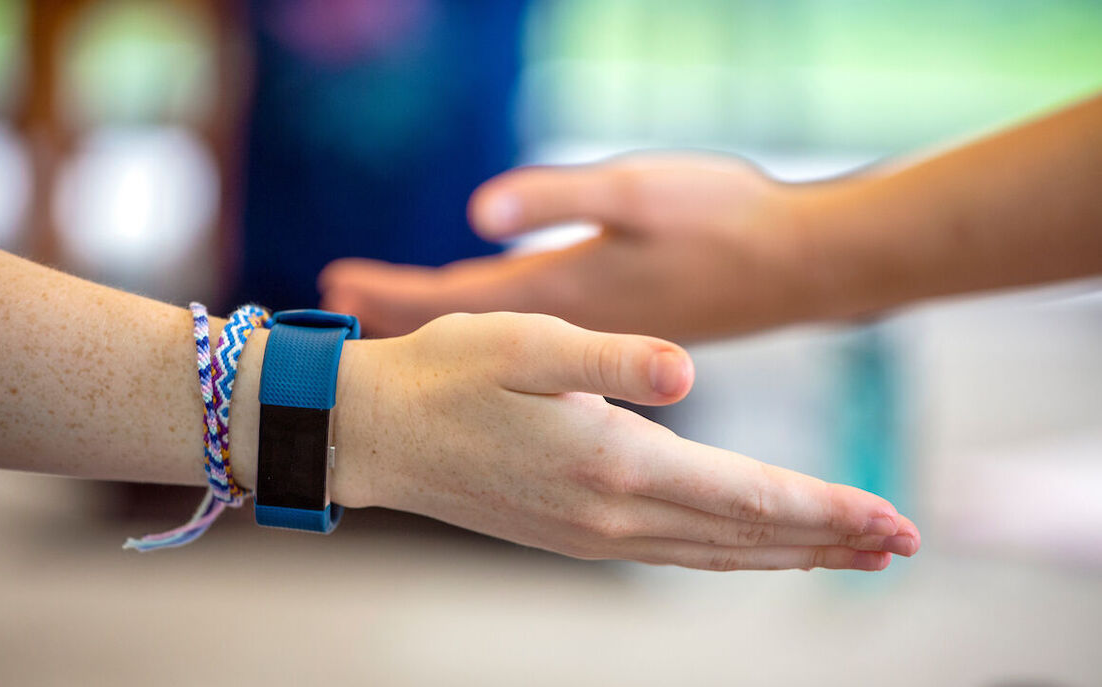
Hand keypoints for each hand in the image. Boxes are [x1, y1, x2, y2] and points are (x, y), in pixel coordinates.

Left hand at [320, 154, 821, 341]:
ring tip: (395, 317)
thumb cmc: (718, 219)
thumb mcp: (632, 191)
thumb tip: (477, 210)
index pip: (450, 301)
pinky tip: (487, 341)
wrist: (793, 266)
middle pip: (458, 329)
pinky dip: (490, 341)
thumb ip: (554, 201)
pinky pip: (527, 354)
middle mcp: (564, 331)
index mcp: (560, 294)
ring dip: (439, 328)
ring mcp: (590, 346)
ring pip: (492, 344)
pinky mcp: (615, 344)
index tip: (333, 283)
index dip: (391, 294)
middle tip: (339, 303)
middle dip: (400, 313)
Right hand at [333, 312, 918, 570]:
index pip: (748, 495)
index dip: (827, 507)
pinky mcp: (573, 533)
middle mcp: (612, 512)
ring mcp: (592, 532)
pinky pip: (674, 553)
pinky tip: (749, 548)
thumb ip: (614, 358)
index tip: (893, 520)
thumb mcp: (526, 341)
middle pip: (746, 536)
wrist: (374, 433)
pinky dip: (730, 554)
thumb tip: (688, 370)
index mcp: (615, 461)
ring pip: (715, 553)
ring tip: (846, 554)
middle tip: (900, 545)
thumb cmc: (446, 373)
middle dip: (829, 540)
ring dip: (787, 553)